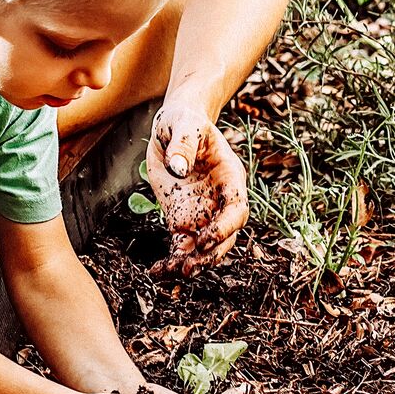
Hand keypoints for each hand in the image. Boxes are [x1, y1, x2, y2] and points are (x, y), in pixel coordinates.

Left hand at [148, 100, 248, 275]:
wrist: (174, 125)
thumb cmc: (184, 121)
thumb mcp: (183, 125)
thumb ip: (183, 145)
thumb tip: (178, 169)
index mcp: (230, 178)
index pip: (236, 210)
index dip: (225, 228)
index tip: (206, 239)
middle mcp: (219, 200)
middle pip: (225, 236)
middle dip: (210, 254)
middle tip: (189, 266)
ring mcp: (202, 211)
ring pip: (203, 246)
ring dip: (192, 262)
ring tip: (173, 272)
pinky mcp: (182, 217)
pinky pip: (181, 244)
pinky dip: (171, 259)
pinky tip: (158, 271)